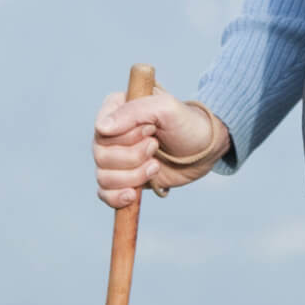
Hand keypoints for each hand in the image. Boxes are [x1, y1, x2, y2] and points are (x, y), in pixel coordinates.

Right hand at [92, 89, 230, 207]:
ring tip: (155, 167)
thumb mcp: (166, 108)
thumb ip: (134, 111)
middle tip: (156, 146)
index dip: (125, 136)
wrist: (204, 151)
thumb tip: (102, 127)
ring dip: (132, 176)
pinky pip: (105, 193)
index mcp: (118, 108)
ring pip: (103, 176)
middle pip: (101, 155)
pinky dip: (117, 197)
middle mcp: (112, 134)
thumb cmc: (187, 124)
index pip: (101, 128)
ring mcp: (116, 158)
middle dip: (132, 157)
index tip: (150, 130)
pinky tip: (132, 194)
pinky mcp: (123, 179)